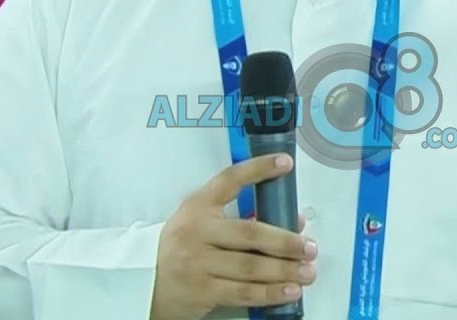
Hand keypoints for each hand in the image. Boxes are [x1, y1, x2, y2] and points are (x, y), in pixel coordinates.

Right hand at [149, 154, 316, 319]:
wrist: (146, 283)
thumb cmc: (183, 249)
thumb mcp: (203, 225)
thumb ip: (243, 219)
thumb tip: (293, 223)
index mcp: (197, 206)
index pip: (229, 180)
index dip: (258, 169)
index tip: (285, 163)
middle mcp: (196, 232)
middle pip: (250, 234)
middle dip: (285, 242)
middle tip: (310, 247)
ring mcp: (197, 263)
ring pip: (251, 267)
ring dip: (285, 271)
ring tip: (308, 271)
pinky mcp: (202, 291)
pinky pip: (244, 292)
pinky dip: (270, 293)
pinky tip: (290, 291)